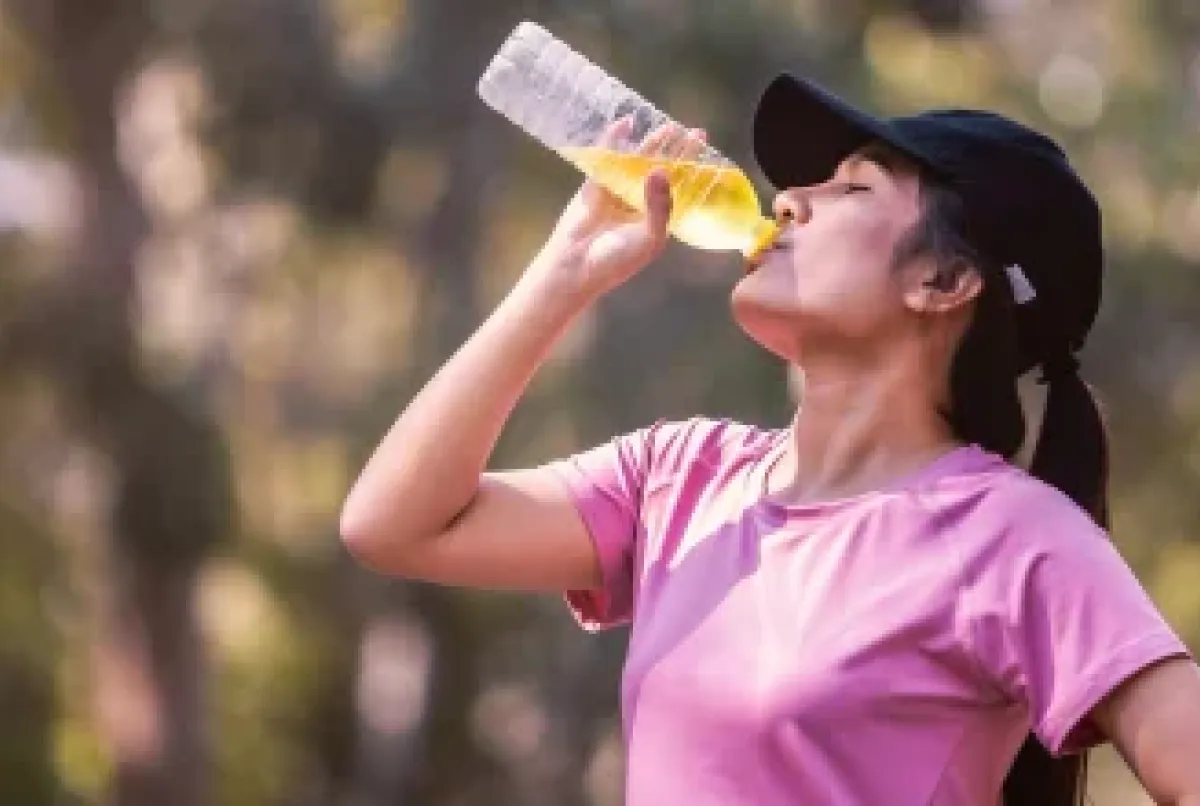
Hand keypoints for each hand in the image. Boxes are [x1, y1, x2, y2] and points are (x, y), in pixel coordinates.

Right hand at [532, 120, 707, 299]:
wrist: (577, 266)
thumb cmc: (617, 259)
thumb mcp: (649, 237)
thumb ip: (659, 204)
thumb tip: (662, 169)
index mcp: (658, 218)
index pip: (680, 188)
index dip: (693, 168)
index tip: (705, 148)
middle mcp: (641, 204)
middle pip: (662, 171)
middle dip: (676, 151)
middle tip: (689, 130)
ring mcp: (618, 193)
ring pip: (638, 163)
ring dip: (651, 144)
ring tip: (666, 125)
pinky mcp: (596, 185)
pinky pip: (608, 159)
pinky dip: (614, 141)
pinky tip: (625, 124)